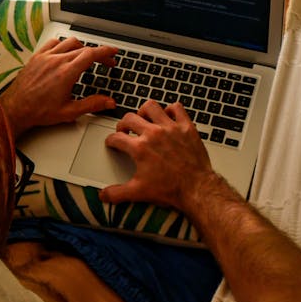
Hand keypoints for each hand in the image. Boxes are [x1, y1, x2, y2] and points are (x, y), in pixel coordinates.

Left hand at [0, 36, 117, 139]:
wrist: (15, 108)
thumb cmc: (38, 111)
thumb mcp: (69, 111)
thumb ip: (92, 104)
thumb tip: (109, 102)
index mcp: (66, 73)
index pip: (91, 54)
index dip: (106, 52)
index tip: (113, 53)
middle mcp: (56, 61)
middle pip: (83, 48)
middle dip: (98, 54)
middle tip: (105, 63)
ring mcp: (45, 57)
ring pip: (69, 42)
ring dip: (82, 47)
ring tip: (87, 57)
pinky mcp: (36, 57)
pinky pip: (53, 42)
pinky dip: (63, 44)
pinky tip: (65, 51)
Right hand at [100, 100, 214, 210]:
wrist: (197, 189)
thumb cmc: (171, 189)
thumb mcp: (139, 193)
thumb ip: (117, 193)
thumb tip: (103, 195)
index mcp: (140, 148)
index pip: (117, 138)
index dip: (111, 140)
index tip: (113, 142)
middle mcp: (153, 134)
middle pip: (130, 118)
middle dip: (123, 124)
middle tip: (124, 130)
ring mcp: (170, 128)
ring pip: (151, 107)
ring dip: (144, 111)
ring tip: (143, 118)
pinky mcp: (186, 127)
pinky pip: (177, 108)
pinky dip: (171, 110)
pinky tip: (167, 117)